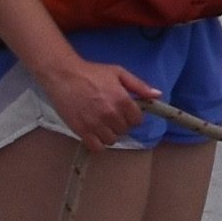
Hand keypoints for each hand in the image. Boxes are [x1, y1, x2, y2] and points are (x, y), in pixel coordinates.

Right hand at [34, 51, 158, 141]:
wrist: (64, 75)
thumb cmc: (92, 72)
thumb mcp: (119, 73)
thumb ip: (139, 86)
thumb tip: (157, 95)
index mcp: (123, 100)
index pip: (137, 120)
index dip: (132, 116)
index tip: (125, 111)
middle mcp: (111, 114)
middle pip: (125, 130)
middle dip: (120, 123)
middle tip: (110, 114)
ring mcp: (96, 124)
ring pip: (112, 140)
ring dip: (109, 133)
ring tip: (102, 123)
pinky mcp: (82, 131)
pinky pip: (97, 147)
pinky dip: (98, 143)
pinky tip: (94, 133)